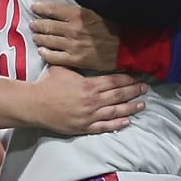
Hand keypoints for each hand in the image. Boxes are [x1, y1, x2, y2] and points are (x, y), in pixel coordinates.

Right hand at [29, 65, 145, 134]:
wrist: (35, 104)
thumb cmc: (47, 84)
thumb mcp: (63, 68)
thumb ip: (77, 63)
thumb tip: (84, 52)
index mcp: (89, 85)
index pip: (114, 81)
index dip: (128, 79)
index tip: (138, 77)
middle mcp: (93, 101)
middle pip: (118, 95)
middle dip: (134, 91)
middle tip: (145, 88)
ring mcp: (89, 116)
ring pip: (115, 111)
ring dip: (130, 108)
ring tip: (141, 104)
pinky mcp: (84, 127)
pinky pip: (104, 127)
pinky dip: (117, 124)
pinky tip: (127, 122)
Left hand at [31, 2, 121, 71]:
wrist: (127, 47)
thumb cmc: (115, 28)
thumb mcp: (97, 11)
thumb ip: (79, 11)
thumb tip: (64, 9)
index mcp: (78, 14)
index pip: (52, 9)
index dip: (40, 8)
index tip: (35, 7)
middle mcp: (72, 29)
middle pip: (47, 25)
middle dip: (37, 24)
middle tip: (32, 24)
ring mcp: (72, 45)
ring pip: (48, 40)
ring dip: (39, 37)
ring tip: (36, 36)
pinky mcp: (75, 59)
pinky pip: (54, 56)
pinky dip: (45, 53)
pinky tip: (42, 50)